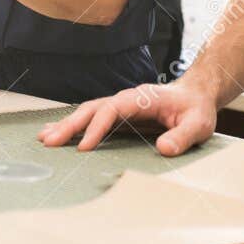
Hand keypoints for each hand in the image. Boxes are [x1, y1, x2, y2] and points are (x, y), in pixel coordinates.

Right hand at [37, 80, 217, 156]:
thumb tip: (164, 149)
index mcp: (142, 98)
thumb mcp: (198, 123)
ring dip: (67, 125)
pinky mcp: (120, 115)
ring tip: (45, 139)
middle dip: (70, 125)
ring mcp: (121, 106)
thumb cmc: (196, 109)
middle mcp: (127, 99)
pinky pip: (93, 118)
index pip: (113, 109)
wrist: (196, 94)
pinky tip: (58, 134)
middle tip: (49, 142)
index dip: (97, 127)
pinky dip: (75, 126)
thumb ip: (183, 136)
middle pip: (92, 108)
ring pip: (88, 112)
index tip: (84, 147)